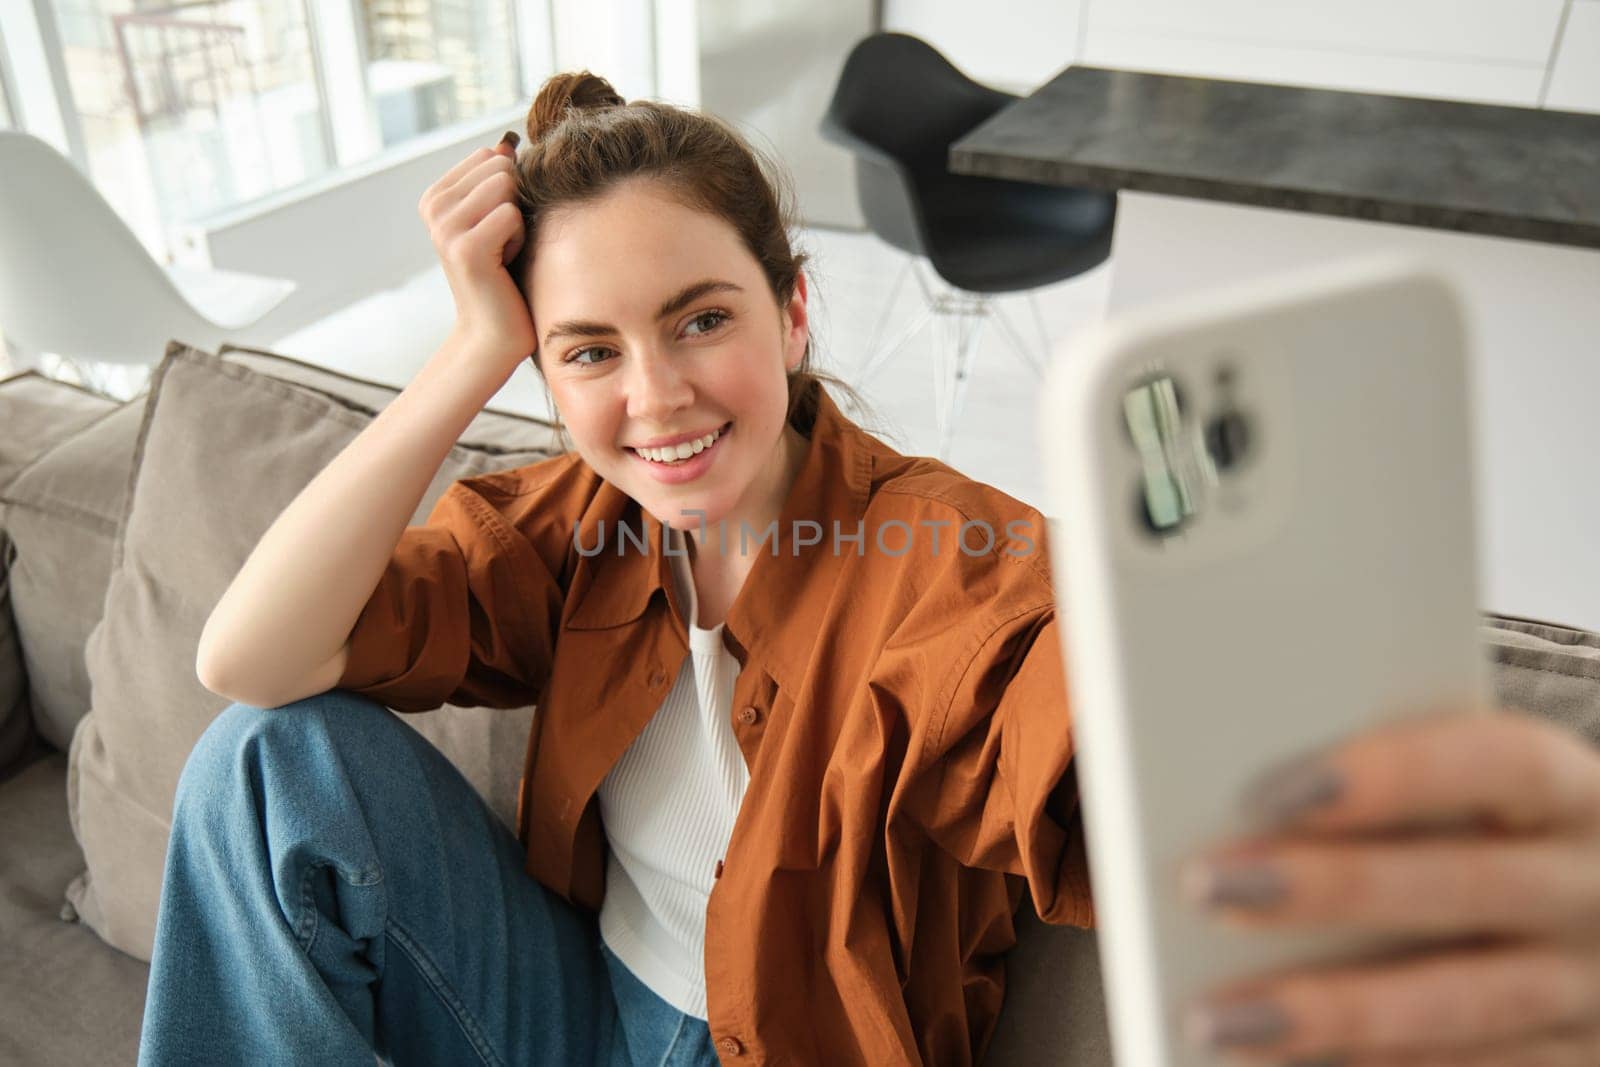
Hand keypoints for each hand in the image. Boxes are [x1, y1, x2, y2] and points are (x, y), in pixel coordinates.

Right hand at [418, 136, 534, 371]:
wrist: (494, 331)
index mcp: (435, 196)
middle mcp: (433, 208)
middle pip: (500, 168)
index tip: (496, 228)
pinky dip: (520, 240)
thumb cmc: (504, 274)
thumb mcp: (498, 218)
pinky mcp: (464, 249)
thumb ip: (498, 178)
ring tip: (503, 252)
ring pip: (506, 187)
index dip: (507, 191)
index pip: (489, 156)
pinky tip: (504, 265)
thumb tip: (505, 141)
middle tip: (503, 243)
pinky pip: (511, 215)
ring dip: (518, 222)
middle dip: (515, 204)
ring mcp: (444, 228)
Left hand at [1179, 708, 1599, 1064]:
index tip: (1273, 789)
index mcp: (1575, 796)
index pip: (1499, 762)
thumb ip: (1396, 800)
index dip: (1392, 775)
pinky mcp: (1574, 1065)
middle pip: (1462, 886)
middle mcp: (1592, 892)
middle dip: (1328, 888)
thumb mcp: (1487, 805)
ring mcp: (1591, 993)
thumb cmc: (1502, 843)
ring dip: (1329, 1014)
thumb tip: (1251, 811)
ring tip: (1216, 1019)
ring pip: (1458, 1008)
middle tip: (1207, 887)